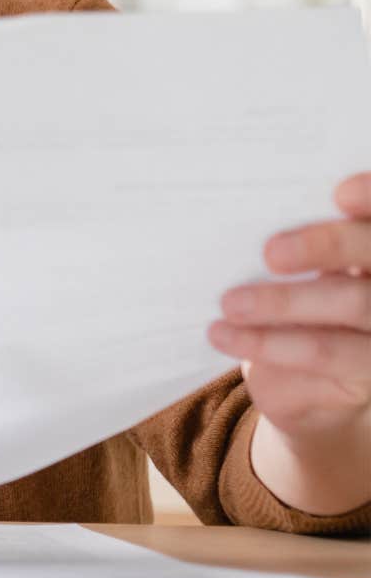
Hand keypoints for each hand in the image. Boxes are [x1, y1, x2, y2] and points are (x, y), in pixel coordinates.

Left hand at [212, 174, 370, 443]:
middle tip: (272, 252)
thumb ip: (287, 242)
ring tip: (230, 303)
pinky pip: (323, 353)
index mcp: (367, 242)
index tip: (338, 193)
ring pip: (353, 304)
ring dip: (284, 302)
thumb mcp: (288, 268)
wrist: (299, 384)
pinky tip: (221, 334)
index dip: (369, 198)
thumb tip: (239, 211)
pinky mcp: (368, 369)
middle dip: (326, 245)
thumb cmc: (287, 305)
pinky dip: (268, 343)